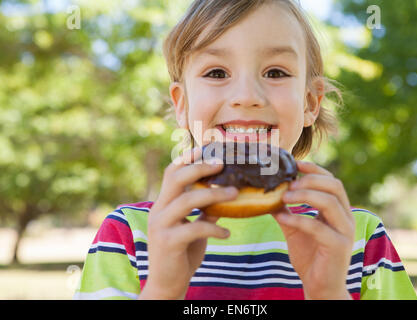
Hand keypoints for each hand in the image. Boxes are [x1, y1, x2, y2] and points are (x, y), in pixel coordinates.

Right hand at [139, 147, 237, 299]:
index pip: (172, 172)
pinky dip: (214, 228)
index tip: (208, 148)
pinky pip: (195, 227)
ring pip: (187, 199)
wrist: (166, 284)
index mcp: (164, 204)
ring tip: (235, 194)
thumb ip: (206, 212)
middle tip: (222, 163)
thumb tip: (226, 196)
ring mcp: (161, 225)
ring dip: (214, 195)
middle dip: (200, 167)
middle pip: (176, 177)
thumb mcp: (194, 229)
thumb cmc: (181, 253)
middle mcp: (158, 210)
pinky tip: (227, 233)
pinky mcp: (168, 242)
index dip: (188, 158)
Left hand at [271, 161, 354, 299]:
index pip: (332, 181)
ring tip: (284, 196)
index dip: (315, 170)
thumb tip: (268, 194)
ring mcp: (345, 232)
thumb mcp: (295, 228)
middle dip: (310, 180)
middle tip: (289, 183)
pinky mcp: (339, 246)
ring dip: (304, 195)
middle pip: (334, 186)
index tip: (295, 163)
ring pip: (329, 202)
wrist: (320, 286)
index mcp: (339, 211)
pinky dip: (298, 219)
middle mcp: (346, 218)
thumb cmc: (310, 256)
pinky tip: (281, 217)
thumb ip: (286, 210)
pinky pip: (318, 227)